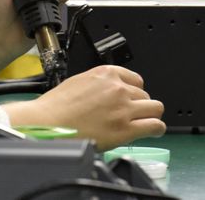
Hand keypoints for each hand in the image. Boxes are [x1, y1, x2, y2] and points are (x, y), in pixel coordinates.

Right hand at [4, 65, 165, 150]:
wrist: (48, 123)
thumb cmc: (56, 107)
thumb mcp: (79, 81)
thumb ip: (99, 84)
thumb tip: (108, 93)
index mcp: (106, 74)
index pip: (136, 80)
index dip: (134, 92)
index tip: (132, 99)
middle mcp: (118, 89)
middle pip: (145, 95)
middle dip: (140, 105)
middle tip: (132, 115)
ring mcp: (124, 109)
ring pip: (155, 108)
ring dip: (150, 116)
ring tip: (144, 123)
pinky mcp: (125, 129)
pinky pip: (155, 126)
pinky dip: (156, 129)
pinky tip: (152, 132)